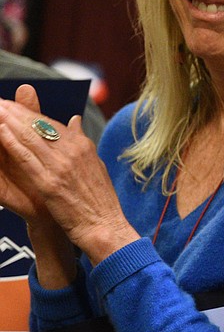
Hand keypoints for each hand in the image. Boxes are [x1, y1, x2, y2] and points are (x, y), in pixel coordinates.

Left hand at [0, 88, 136, 264]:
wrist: (105, 226)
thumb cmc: (100, 201)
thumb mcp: (95, 165)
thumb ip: (82, 142)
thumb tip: (75, 120)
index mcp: (84, 146)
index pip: (52, 123)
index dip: (30, 113)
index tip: (13, 105)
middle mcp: (73, 152)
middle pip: (40, 125)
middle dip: (16, 111)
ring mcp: (61, 166)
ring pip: (31, 137)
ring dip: (9, 121)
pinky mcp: (50, 183)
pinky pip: (27, 158)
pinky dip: (12, 143)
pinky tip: (0, 131)